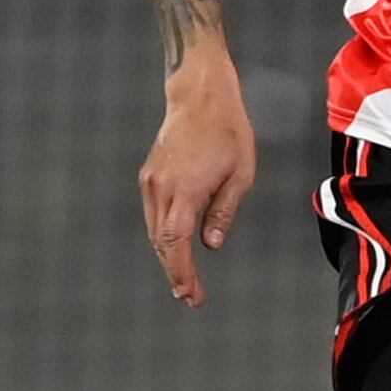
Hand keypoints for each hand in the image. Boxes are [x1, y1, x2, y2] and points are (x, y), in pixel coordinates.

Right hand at [139, 68, 257, 308]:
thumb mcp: (240, 174)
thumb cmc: (227, 130)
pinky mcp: (149, 174)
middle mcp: (162, 189)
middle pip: (162, 244)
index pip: (177, 246)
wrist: (199, 94)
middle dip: (175, 273)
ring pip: (154, 231)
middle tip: (190, 296)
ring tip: (183, 278)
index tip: (191, 296)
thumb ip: (223, 212)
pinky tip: (174, 246)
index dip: (183, 275)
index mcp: (186, 192)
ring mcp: (152, 181)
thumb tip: (211, 244)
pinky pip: (153, 214)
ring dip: (168, 257)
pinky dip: (162, 236)